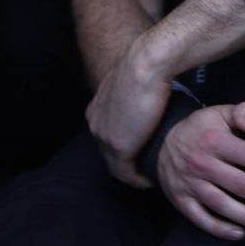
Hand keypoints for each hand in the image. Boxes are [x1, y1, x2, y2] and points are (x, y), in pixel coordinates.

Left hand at [86, 42, 170, 187]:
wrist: (147, 64)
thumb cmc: (145, 65)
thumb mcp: (130, 81)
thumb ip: (130, 93)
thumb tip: (146, 96)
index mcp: (96, 109)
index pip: (107, 135)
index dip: (123, 145)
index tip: (140, 150)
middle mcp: (95, 124)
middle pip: (109, 152)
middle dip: (127, 162)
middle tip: (146, 167)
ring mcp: (105, 137)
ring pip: (116, 166)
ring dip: (132, 174)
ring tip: (149, 176)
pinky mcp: (119, 147)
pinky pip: (126, 174)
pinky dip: (138, 181)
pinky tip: (150, 181)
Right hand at [157, 102, 244, 240]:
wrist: (160, 142)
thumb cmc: (200, 129)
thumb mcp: (220, 112)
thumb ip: (243, 113)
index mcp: (216, 141)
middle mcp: (203, 164)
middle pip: (241, 185)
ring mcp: (190, 184)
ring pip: (222, 205)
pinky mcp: (181, 200)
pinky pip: (200, 218)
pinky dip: (220, 229)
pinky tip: (240, 234)